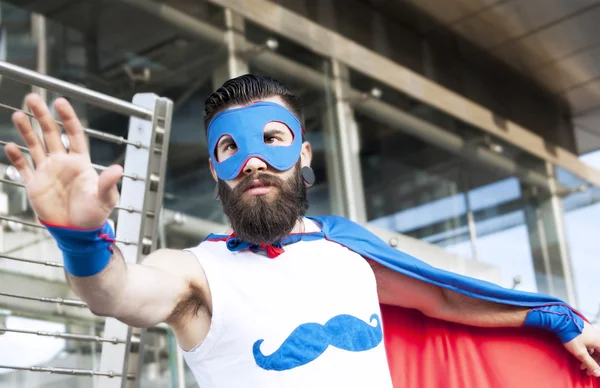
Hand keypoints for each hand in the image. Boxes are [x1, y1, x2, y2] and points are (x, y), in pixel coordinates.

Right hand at [4, 94, 122, 228]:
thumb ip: (108, 183)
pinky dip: (16, 157)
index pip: (73, 134)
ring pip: (35, 145)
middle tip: (33, 98)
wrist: (77, 232)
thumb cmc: (94, 214)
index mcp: (80, 162)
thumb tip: (117, 169)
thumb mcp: (105, 198)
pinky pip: (23, 167)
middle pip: (51, 133)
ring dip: (26, 130)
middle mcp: (62, 162)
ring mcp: (47, 171)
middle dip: (42, 116)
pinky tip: (10, 145)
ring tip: (19, 114)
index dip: (67, 118)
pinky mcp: (34, 184)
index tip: (60, 101)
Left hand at [564, 322, 599, 376]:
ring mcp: (592, 332)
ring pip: (595, 349)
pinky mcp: (586, 330)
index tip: (593, 371)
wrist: (561, 320)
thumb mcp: (580, 353)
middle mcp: (598, 336)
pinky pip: (590, 343)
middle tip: (585, 370)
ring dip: (588, 357)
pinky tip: (579, 354)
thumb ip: (590, 363)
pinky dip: (586, 350)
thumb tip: (598, 373)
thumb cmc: (571, 336)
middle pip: (599, 353)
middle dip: (592, 363)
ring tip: (580, 364)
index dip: (598, 365)